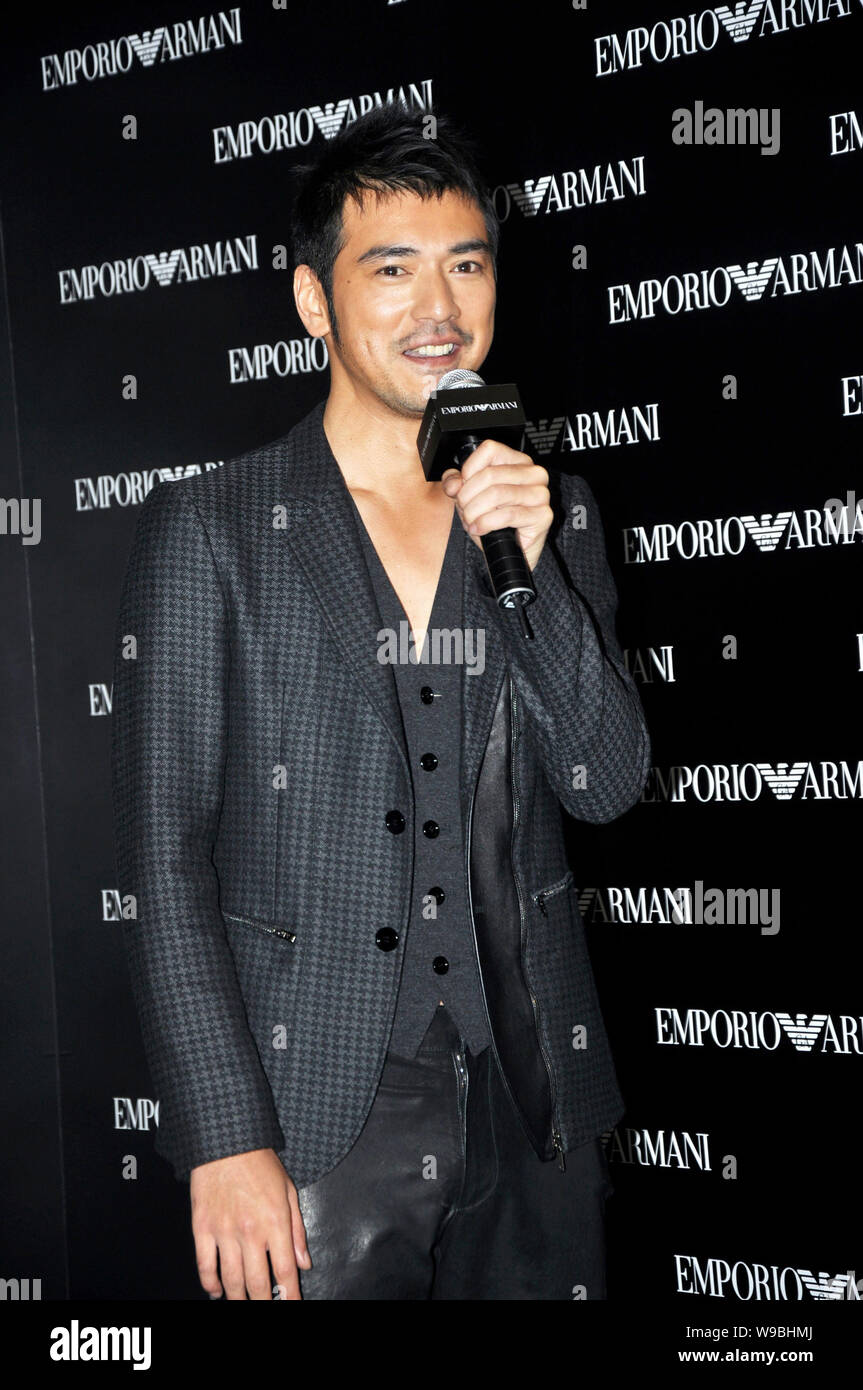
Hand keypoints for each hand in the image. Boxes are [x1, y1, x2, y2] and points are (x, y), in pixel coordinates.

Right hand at [190, 1147, 310, 1300]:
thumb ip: (297, 1230)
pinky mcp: (202, 1227)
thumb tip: (304, 1263)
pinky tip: (216, 1292)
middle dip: (263, 1304)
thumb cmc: (260, 1163)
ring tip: (242, 1304)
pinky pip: (205, 1265)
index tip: (292, 1305)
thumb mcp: (289, 1191)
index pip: (285, 1271)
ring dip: (237, 1299)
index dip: (290, 1296)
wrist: (227, 1142)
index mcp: (275, 1222)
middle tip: (265, 1310)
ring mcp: (224, 1232)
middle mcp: (250, 1232)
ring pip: (231, 1280)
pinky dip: (210, 1284)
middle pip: (258, 1283)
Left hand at [441, 440, 552, 572]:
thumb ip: (457, 484)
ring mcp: (541, 494)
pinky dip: (486, 523)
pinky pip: (508, 514)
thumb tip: (452, 483)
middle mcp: (533, 474)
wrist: (510, 551)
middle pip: (490, 474)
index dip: (469, 468)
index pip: (490, 449)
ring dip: (475, 510)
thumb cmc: (494, 521)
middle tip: (464, 509)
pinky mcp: (543, 515)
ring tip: (471, 521)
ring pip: (497, 493)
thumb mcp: (470, 498)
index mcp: (518, 461)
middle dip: (468, 495)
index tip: (462, 486)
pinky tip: (479, 529)